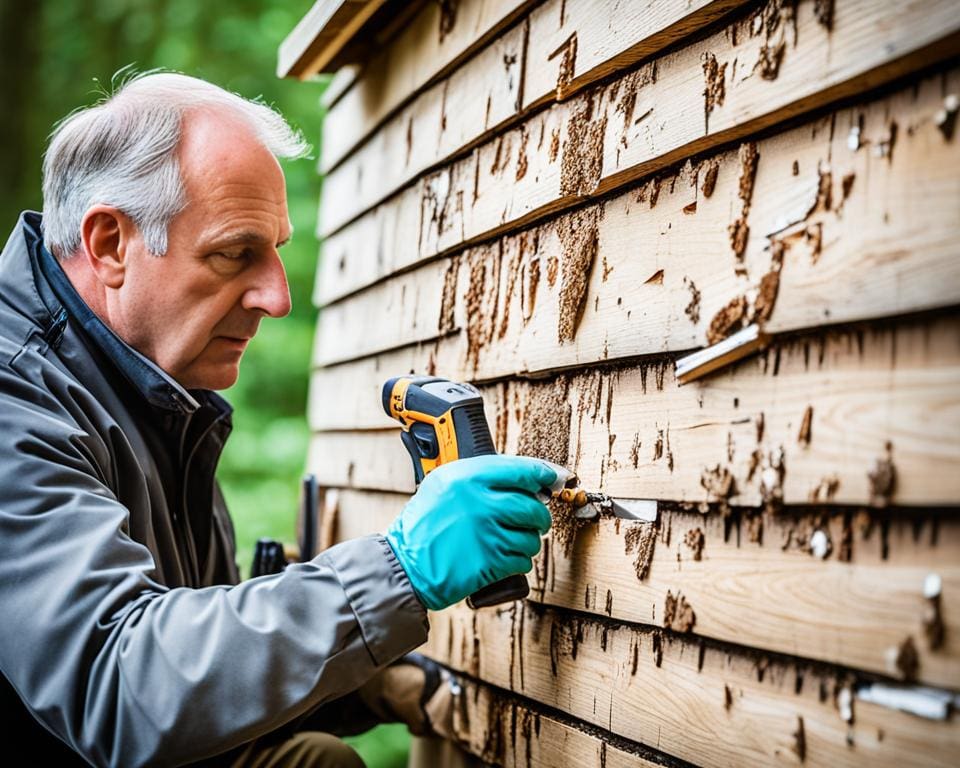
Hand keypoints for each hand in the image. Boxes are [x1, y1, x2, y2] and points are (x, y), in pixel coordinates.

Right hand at [386, 455, 555, 609]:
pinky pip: (523, 560)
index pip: (521, 469)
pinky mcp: (492, 562)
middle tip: (532, 520)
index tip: (554, 478)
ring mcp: (487, 533)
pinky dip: (518, 562)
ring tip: (509, 542)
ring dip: (527, 542)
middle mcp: (480, 502)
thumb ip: (478, 476)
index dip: (544, 474)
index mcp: (467, 477)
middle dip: (538, 517)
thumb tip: (524, 478)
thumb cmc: (423, 525)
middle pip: (533, 506)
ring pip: (532, 536)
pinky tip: (501, 559)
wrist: (405, 565)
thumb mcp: (442, 485)